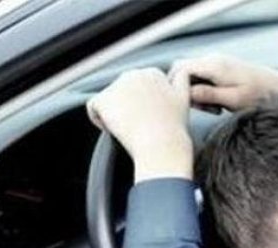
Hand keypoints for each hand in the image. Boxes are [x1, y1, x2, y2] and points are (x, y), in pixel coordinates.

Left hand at [87, 68, 193, 182]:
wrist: (162, 146)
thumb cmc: (174, 130)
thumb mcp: (184, 99)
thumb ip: (181, 80)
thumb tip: (181, 70)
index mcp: (153, 73)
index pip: (138, 87)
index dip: (142, 106)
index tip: (151, 120)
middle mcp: (133, 74)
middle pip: (121, 93)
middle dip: (127, 108)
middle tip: (140, 127)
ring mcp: (116, 86)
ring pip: (108, 101)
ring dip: (114, 115)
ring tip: (130, 130)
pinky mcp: (103, 99)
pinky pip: (93, 110)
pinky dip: (99, 121)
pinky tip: (115, 130)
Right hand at [169, 55, 277, 110]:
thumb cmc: (260, 96)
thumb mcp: (234, 100)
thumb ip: (209, 95)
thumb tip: (187, 94)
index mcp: (215, 66)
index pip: (180, 69)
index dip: (179, 88)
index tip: (192, 105)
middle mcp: (213, 60)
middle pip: (183, 71)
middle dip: (186, 91)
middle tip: (204, 109)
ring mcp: (217, 63)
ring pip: (192, 76)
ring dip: (197, 93)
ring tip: (215, 109)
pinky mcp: (222, 69)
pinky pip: (203, 78)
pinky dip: (206, 92)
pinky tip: (219, 104)